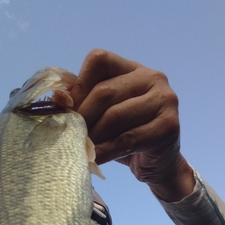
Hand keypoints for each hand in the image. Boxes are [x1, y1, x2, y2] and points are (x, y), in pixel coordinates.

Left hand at [70, 49, 193, 200]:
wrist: (158, 163)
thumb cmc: (126, 136)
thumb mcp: (102, 115)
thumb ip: (83, 102)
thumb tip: (57, 100)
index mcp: (132, 68)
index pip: (99, 60)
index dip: (78, 86)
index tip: (68, 112)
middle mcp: (152, 77)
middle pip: (104, 92)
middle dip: (82, 118)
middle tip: (69, 137)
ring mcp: (164, 100)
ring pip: (115, 116)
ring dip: (93, 137)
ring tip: (81, 149)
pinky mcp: (168, 126)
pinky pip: (127, 139)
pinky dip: (106, 151)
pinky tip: (94, 158)